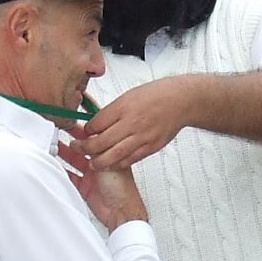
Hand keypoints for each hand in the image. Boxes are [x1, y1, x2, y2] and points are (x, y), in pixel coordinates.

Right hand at [60, 125, 147, 231]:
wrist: (120, 211)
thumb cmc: (122, 188)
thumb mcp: (107, 161)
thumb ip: (94, 149)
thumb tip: (83, 137)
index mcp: (109, 154)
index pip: (93, 139)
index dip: (81, 132)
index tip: (71, 125)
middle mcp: (100, 163)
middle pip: (82, 150)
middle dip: (70, 142)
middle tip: (59, 134)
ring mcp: (91, 175)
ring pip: (74, 162)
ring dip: (64, 155)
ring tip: (53, 147)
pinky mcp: (84, 187)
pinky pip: (70, 176)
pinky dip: (62, 171)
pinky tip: (56, 166)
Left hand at [70, 78, 184, 169]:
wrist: (181, 102)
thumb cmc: (156, 96)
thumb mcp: (128, 96)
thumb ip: (111, 112)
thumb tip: (95, 123)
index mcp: (123, 107)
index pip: (96, 124)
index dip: (86, 131)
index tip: (83, 133)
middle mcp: (132, 123)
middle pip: (101, 142)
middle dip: (86, 148)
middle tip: (80, 149)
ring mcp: (142, 137)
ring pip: (114, 155)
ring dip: (99, 161)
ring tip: (92, 163)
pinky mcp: (151, 147)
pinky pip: (130, 160)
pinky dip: (118, 164)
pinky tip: (111, 164)